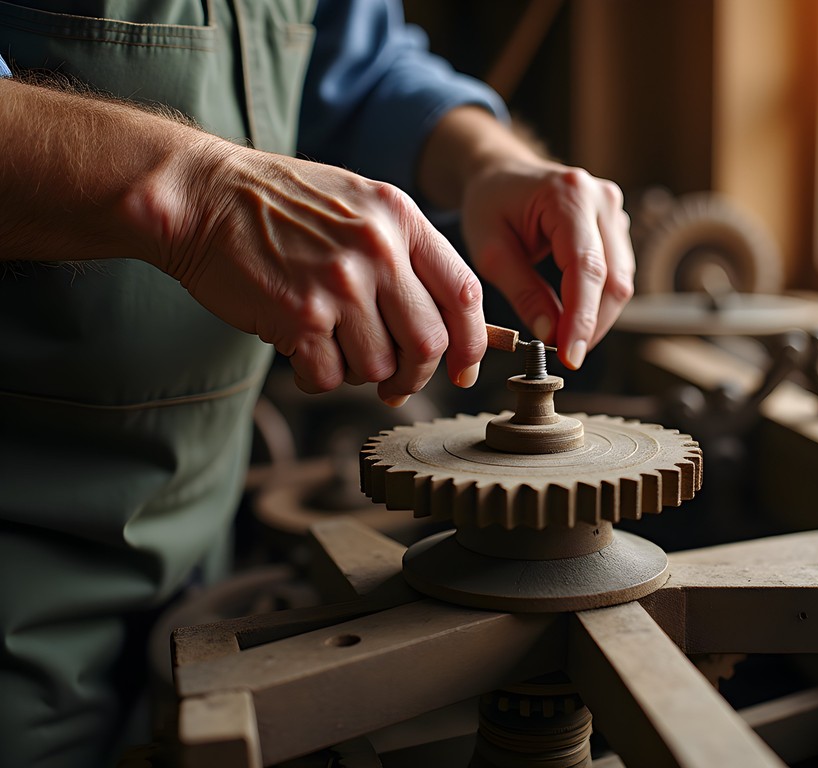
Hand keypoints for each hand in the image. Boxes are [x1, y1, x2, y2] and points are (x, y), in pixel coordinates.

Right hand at [139, 141, 485, 401]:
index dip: (472, 344)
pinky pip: (330, 376)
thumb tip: (445, 328)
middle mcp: (377, 249)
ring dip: (360, 374)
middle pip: (429, 342)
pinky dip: (318, 377)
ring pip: (380, 366)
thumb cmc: (280, 206)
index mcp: (399, 219)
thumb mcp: (359, 204)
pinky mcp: (299, 315)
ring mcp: (339, 283)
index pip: (464, 293)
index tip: (464, 370)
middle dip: (417, 375)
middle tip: (396, 382)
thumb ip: (405, 255)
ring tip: (333, 349)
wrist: (204, 196)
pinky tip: (300, 351)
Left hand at [460, 156, 634, 370]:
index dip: (581, 319)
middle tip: (563, 354)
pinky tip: (572, 315)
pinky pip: (617, 274)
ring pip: (621, 281)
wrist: (500, 173)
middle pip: (614, 279)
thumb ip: (523, 292)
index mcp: (568, 195)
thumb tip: (551, 333)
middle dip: (591, 324)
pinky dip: (597, 302)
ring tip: (564, 336)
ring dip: (596, 317)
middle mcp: (601, 198)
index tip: (570, 356)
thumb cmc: (490, 204)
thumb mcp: (491, 251)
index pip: (586, 268)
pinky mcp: (616, 227)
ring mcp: (614, 210)